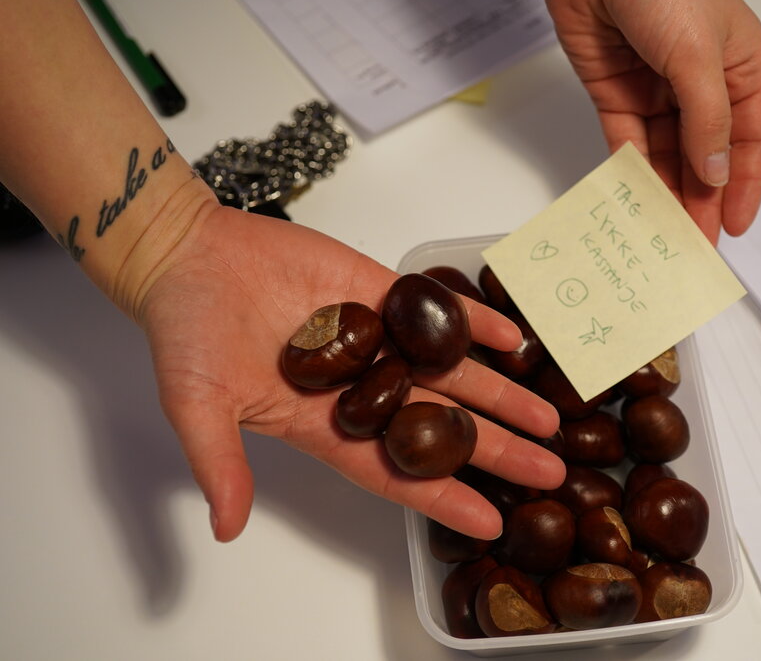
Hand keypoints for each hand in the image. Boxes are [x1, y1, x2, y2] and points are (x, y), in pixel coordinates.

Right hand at [137, 204, 564, 541]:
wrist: (190, 256)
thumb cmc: (186, 332)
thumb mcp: (197, 405)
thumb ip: (219, 463)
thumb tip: (226, 529)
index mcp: (324, 426)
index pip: (393, 472)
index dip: (441, 497)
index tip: (489, 520)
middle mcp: (362, 388)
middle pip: (439, 427)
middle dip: (495, 450)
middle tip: (548, 473)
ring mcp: (376, 340)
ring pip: (451, 375)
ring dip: (502, 394)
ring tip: (548, 419)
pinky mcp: (379, 294)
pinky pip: (437, 313)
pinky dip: (475, 324)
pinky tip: (515, 341)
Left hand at [545, 0, 760, 243]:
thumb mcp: (699, 56)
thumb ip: (708, 120)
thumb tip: (715, 174)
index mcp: (741, 66)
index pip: (751, 137)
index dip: (746, 184)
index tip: (736, 226)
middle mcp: (701, 82)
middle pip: (706, 155)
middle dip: (703, 200)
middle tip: (695, 245)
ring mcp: (657, 89)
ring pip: (666, 155)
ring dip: (666, 194)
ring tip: (664, 236)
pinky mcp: (615, 92)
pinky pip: (627, 142)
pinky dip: (631, 172)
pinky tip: (635, 203)